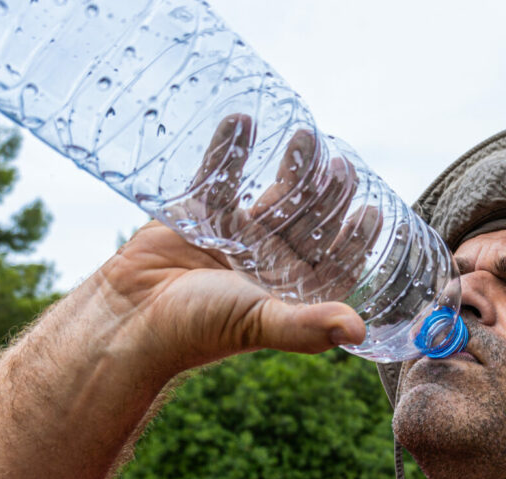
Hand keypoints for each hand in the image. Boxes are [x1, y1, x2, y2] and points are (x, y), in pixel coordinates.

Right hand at [93, 115, 374, 374]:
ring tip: (307, 135)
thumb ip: (308, 326)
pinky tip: (243, 120)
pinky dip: (230, 148)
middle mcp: (270, 261)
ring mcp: (238, 236)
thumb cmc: (200, 329)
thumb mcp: (262, 323)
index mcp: (291, 289)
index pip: (334, 260)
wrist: (132, 317)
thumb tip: (359, 331)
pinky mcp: (201, 214)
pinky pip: (220, 175)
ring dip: (292, 166)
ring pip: (274, 195)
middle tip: (342, 166)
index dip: (355, 237)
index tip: (373, 210)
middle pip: (310, 221)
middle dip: (328, 193)